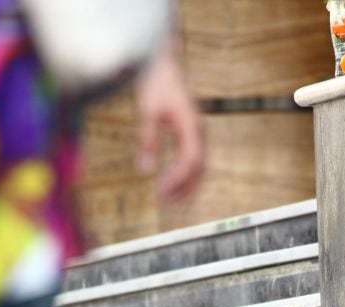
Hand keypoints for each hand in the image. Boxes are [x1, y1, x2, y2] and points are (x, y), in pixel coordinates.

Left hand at [134, 42, 204, 201]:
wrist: (164, 65)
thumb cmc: (156, 85)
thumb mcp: (148, 112)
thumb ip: (147, 141)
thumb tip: (144, 170)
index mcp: (191, 126)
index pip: (190, 161)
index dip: (178, 179)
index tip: (160, 191)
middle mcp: (199, 132)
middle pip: (200, 169)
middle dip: (185, 188)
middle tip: (166, 204)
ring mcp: (198, 132)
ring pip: (200, 166)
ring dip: (187, 185)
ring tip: (168, 199)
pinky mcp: (192, 132)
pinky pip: (194, 159)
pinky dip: (186, 174)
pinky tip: (171, 183)